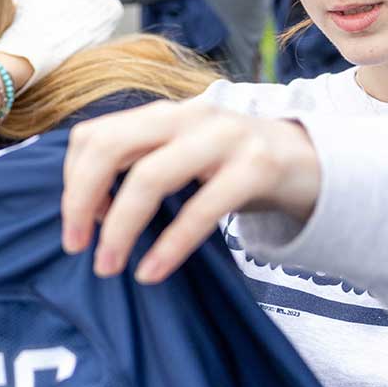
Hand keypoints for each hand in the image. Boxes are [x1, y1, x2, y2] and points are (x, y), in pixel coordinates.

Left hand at [59, 100, 320, 284]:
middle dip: (82, 200)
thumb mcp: (183, 157)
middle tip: (76, 247)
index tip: (76, 224)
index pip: (93, 136)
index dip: (74, 181)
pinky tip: (151, 272)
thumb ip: (140, 167)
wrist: (314, 163)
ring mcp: (223, 138)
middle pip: (109, 147)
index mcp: (161, 114)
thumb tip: (86, 212)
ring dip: (120, 227)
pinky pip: (202, 208)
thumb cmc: (233, 168)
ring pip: (149, 177)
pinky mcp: (256, 167)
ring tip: (108, 267)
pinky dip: (170, 245)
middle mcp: (187, 116)